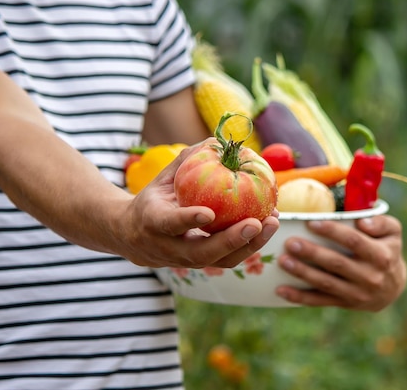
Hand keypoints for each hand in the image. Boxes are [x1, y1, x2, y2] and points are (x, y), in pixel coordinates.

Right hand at [115, 141, 279, 267]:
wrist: (133, 238)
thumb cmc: (152, 201)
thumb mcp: (161, 179)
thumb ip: (186, 162)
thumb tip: (214, 141)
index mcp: (153, 222)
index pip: (170, 224)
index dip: (188, 220)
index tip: (208, 213)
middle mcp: (169, 248)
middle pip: (201, 253)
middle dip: (231, 240)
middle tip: (257, 223)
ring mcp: (186, 261)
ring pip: (220, 261)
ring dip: (250, 244)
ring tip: (273, 222)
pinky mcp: (202, 265)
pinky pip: (229, 258)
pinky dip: (251, 244)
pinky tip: (269, 224)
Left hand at [275, 215, 405, 310]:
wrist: (393, 287)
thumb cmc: (387, 250)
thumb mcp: (393, 232)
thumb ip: (381, 222)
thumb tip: (361, 222)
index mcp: (381, 256)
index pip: (354, 241)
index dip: (332, 232)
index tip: (311, 222)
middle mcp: (369, 277)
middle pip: (336, 263)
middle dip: (312, 253)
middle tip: (290, 243)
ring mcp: (356, 293)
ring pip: (325, 283)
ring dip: (302, 273)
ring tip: (282, 261)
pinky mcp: (344, 303)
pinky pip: (320, 301)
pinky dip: (299, 297)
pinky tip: (281, 290)